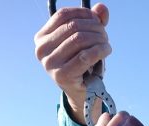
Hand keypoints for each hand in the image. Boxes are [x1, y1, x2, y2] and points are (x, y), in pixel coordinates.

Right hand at [34, 3, 110, 124]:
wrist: (83, 94)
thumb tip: (102, 8)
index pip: (63, 15)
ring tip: (106, 44)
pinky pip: (85, 56)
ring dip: (98, 39)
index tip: (98, 20)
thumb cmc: (82, 65)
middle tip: (105, 35)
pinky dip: (100, 50)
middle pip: (73, 27)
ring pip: (79, 39)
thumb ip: (92, 22)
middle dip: (94, 28)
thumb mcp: (85, 41)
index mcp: (41, 38)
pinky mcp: (62, 76)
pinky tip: (107, 51)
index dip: (84, 13)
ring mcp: (50, 64)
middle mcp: (41, 50)